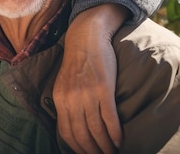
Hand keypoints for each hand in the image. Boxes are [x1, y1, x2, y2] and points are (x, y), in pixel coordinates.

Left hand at [54, 4, 125, 153]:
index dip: (78, 148)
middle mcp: (71, 99)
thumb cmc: (77, 63)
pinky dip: (115, 133)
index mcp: (59, 99)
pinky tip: (120, 140)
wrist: (86, 38)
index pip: (66, 132)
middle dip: (93, 151)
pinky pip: (109, 118)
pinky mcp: (103, 89)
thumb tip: (72, 127)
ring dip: (106, 146)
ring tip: (113, 152)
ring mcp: (87, 94)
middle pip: (82, 134)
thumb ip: (66, 104)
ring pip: (97, 130)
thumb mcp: (63, 84)